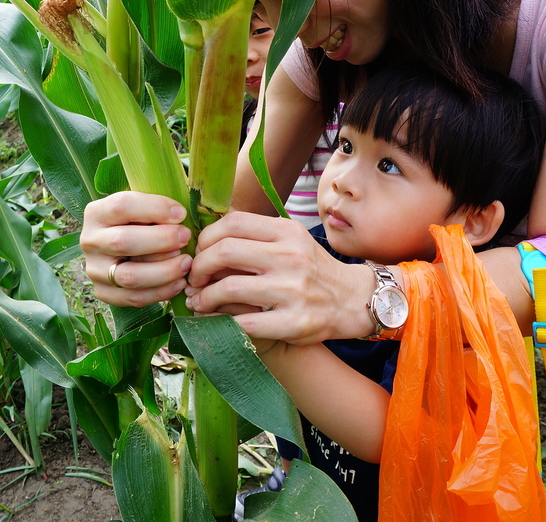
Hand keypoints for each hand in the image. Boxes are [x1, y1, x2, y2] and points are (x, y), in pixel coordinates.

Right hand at [80, 191, 192, 306]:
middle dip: (162, 240)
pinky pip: (134, 297)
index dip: (155, 209)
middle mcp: (90, 241)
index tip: (181, 214)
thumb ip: (157, 209)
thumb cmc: (139, 223)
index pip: (122, 206)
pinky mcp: (104, 292)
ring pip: (129, 276)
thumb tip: (179, 216)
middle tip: (186, 237)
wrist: (121, 248)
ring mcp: (94, 270)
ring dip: (164, 271)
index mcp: (97, 213)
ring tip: (186, 263)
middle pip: (123, 242)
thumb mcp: (142, 208)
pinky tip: (179, 282)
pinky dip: (160, 292)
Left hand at [185, 212, 375, 344]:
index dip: (206, 238)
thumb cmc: (312, 269)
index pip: (232, 223)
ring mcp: (293, 290)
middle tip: (194, 278)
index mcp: (287, 232)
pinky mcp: (294, 322)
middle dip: (199, 266)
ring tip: (200, 301)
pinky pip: (244, 322)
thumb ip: (256, 233)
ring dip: (205, 297)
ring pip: (229, 288)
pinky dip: (222, 322)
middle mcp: (291, 256)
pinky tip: (216, 321)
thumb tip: (208, 228)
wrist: (352, 300)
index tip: (199, 253)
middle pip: (225, 251)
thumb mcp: (291, 240)